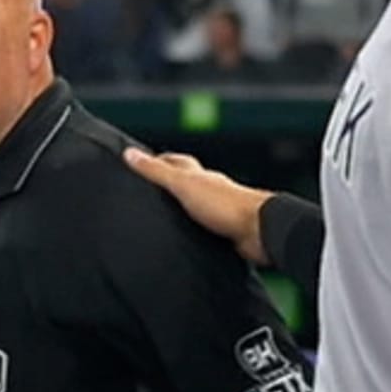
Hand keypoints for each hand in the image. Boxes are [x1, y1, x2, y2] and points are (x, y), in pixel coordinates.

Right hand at [121, 148, 273, 265]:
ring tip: (163, 215)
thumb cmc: (227, 205)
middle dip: (169, 183)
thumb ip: (157, 172)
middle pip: (186, 181)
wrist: (260, 231)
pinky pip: (204, 228)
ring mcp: (218, 211)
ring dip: (182, 208)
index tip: (140, 160)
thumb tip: (130, 154)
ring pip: (196, 206)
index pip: (174, 162)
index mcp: (199, 175)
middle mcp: (210, 190)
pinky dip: (193, 229)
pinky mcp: (224, 232)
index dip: (157, 160)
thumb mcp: (184, 185)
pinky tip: (187, 237)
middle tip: (150, 187)